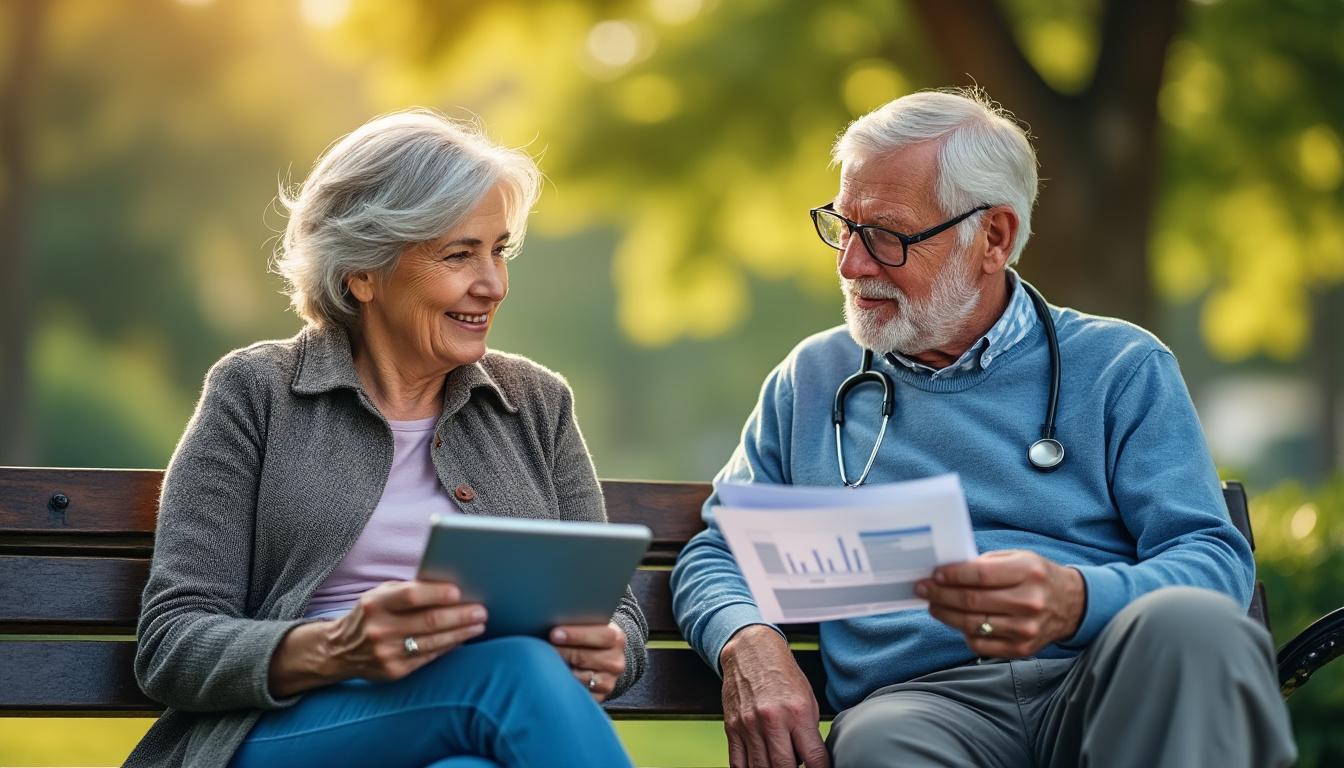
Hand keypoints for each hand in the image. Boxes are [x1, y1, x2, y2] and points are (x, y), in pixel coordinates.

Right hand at [270, 580, 486, 696]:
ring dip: (461, 633)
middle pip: (428, 621)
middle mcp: (379, 629)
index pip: (410, 595)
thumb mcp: (380, 595)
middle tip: (481, 610)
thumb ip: (408, 591)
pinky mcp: (394, 672)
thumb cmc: (370, 614)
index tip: (459, 591)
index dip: (436, 593)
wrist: (338, 650)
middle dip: (459, 616)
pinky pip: (428, 657)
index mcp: (375, 604)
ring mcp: (386, 653)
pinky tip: (462, 638)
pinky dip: (448, 647)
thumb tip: (450, 589)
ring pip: (433, 642)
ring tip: (479, 624)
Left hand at [549, 621, 625, 701]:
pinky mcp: (599, 697)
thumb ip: (578, 624)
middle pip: (583, 658)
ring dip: (559, 670)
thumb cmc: (589, 638)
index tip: (553, 634)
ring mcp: (608, 682)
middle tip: (539, 648)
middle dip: (560, 652)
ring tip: (542, 663)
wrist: (605, 658)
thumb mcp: (591, 626)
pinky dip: (564, 686)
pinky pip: (578, 694)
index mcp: (616, 639)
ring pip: (578, 677)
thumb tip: (550, 625)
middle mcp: (615, 662)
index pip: (599, 636)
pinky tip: (552, 678)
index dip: (574, 635)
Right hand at [719, 625, 829, 767]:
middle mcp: (772, 720)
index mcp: (797, 711)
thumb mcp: (807, 699)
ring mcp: (749, 725)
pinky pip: (738, 764)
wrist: (750, 651)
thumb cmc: (781, 673)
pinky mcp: (732, 728)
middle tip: (797, 765)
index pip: (814, 758)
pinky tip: (759, 766)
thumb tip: (811, 760)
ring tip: (779, 762)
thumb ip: (809, 732)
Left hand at [916, 550, 1084, 657]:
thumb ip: (987, 564)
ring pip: (973, 624)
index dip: (952, 575)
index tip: (934, 575)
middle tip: (922, 589)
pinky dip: (964, 633)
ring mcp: (1026, 629)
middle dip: (940, 594)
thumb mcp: (1018, 558)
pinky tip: (956, 621)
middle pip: (972, 601)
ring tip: (933, 605)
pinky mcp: (1022, 649)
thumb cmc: (1036, 577)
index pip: (981, 575)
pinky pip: (981, 645)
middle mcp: (1029, 602)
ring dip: (946, 614)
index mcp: (1028, 572)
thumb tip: (948, 572)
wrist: (1071, 605)